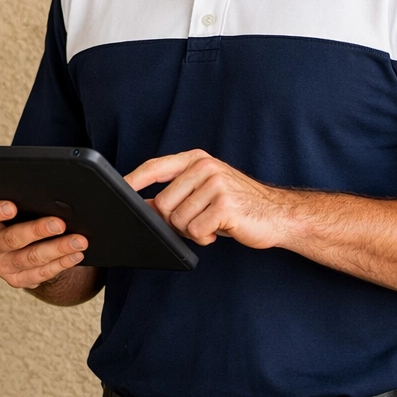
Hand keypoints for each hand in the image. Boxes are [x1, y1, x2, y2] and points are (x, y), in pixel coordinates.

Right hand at [0, 200, 86, 288]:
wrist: (21, 246)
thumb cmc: (18, 217)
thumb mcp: (14, 206)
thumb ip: (22, 201)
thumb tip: (52, 198)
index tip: (12, 207)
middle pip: (10, 239)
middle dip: (37, 231)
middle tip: (59, 224)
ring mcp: (0, 265)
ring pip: (30, 258)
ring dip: (57, 249)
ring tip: (78, 241)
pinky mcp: (15, 280)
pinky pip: (40, 273)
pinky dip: (61, 263)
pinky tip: (75, 255)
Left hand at [123, 150, 296, 248]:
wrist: (279, 214)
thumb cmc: (238, 205)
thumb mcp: (204, 190)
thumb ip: (175, 192)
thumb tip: (141, 205)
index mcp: (196, 159)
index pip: (154, 167)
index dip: (133, 180)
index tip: (117, 190)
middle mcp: (204, 167)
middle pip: (162, 203)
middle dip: (174, 220)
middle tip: (197, 221)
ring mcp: (215, 184)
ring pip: (177, 220)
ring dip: (191, 230)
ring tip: (212, 223)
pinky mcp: (224, 205)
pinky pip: (195, 230)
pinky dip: (204, 237)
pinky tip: (220, 230)